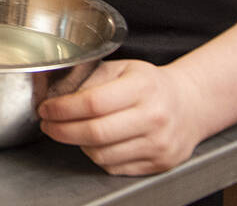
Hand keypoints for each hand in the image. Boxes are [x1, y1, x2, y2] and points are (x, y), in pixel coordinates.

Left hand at [37, 59, 213, 174]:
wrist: (189, 105)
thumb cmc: (150, 85)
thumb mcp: (123, 69)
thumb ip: (91, 79)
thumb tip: (54, 95)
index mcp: (142, 87)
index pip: (92, 103)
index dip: (62, 109)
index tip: (46, 109)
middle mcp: (154, 116)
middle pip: (95, 133)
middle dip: (62, 131)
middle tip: (48, 125)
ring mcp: (159, 143)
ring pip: (102, 154)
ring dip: (78, 145)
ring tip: (72, 132)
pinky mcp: (160, 163)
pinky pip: (115, 167)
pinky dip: (98, 157)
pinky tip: (96, 143)